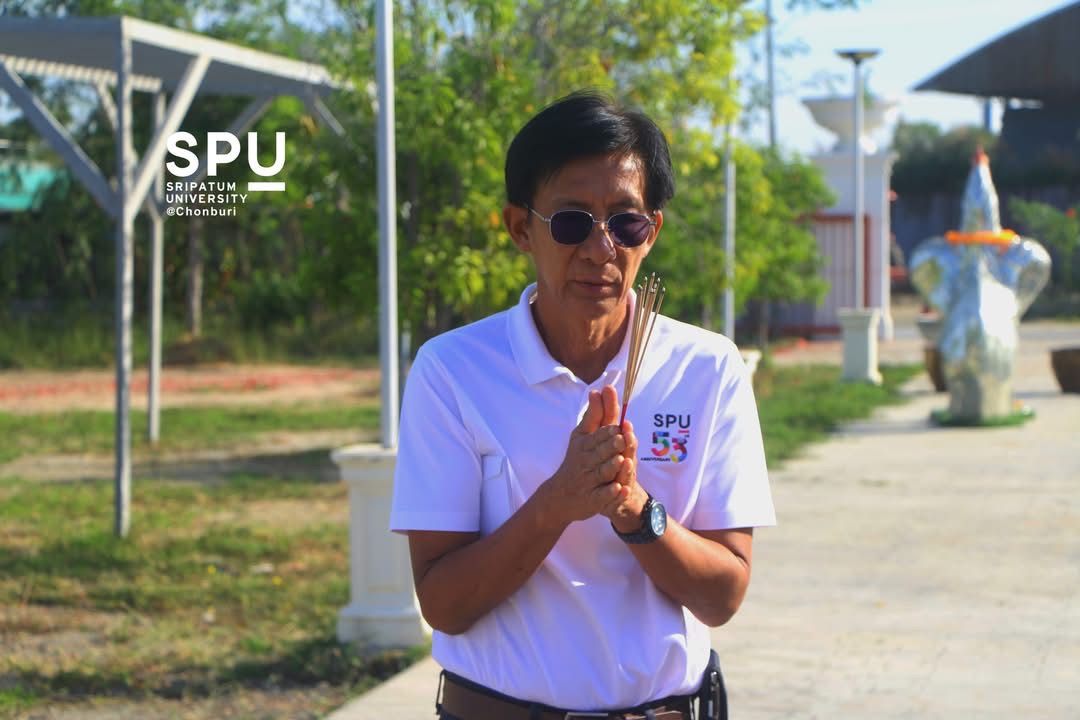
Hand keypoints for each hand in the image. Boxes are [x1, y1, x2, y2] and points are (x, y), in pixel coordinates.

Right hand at [540, 385, 630, 526]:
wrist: (559, 495)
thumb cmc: (576, 460)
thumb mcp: (581, 437)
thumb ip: (594, 416)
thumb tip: (598, 390)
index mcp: (584, 445)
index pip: (597, 435)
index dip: (608, 431)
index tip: (618, 425)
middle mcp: (585, 462)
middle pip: (600, 453)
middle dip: (610, 446)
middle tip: (621, 439)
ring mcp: (589, 481)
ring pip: (602, 473)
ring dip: (611, 467)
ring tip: (621, 460)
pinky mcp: (593, 500)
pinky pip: (603, 497)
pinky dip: (612, 494)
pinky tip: (622, 490)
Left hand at [603, 418, 650, 531]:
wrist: (609, 496)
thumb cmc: (606, 462)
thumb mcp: (601, 439)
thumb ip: (602, 416)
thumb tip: (597, 389)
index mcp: (620, 446)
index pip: (623, 433)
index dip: (622, 424)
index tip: (622, 415)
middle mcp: (625, 461)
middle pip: (628, 451)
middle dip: (628, 441)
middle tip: (626, 430)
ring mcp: (623, 479)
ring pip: (627, 472)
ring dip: (627, 466)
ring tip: (625, 460)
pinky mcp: (618, 497)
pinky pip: (621, 495)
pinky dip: (621, 492)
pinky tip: (621, 490)